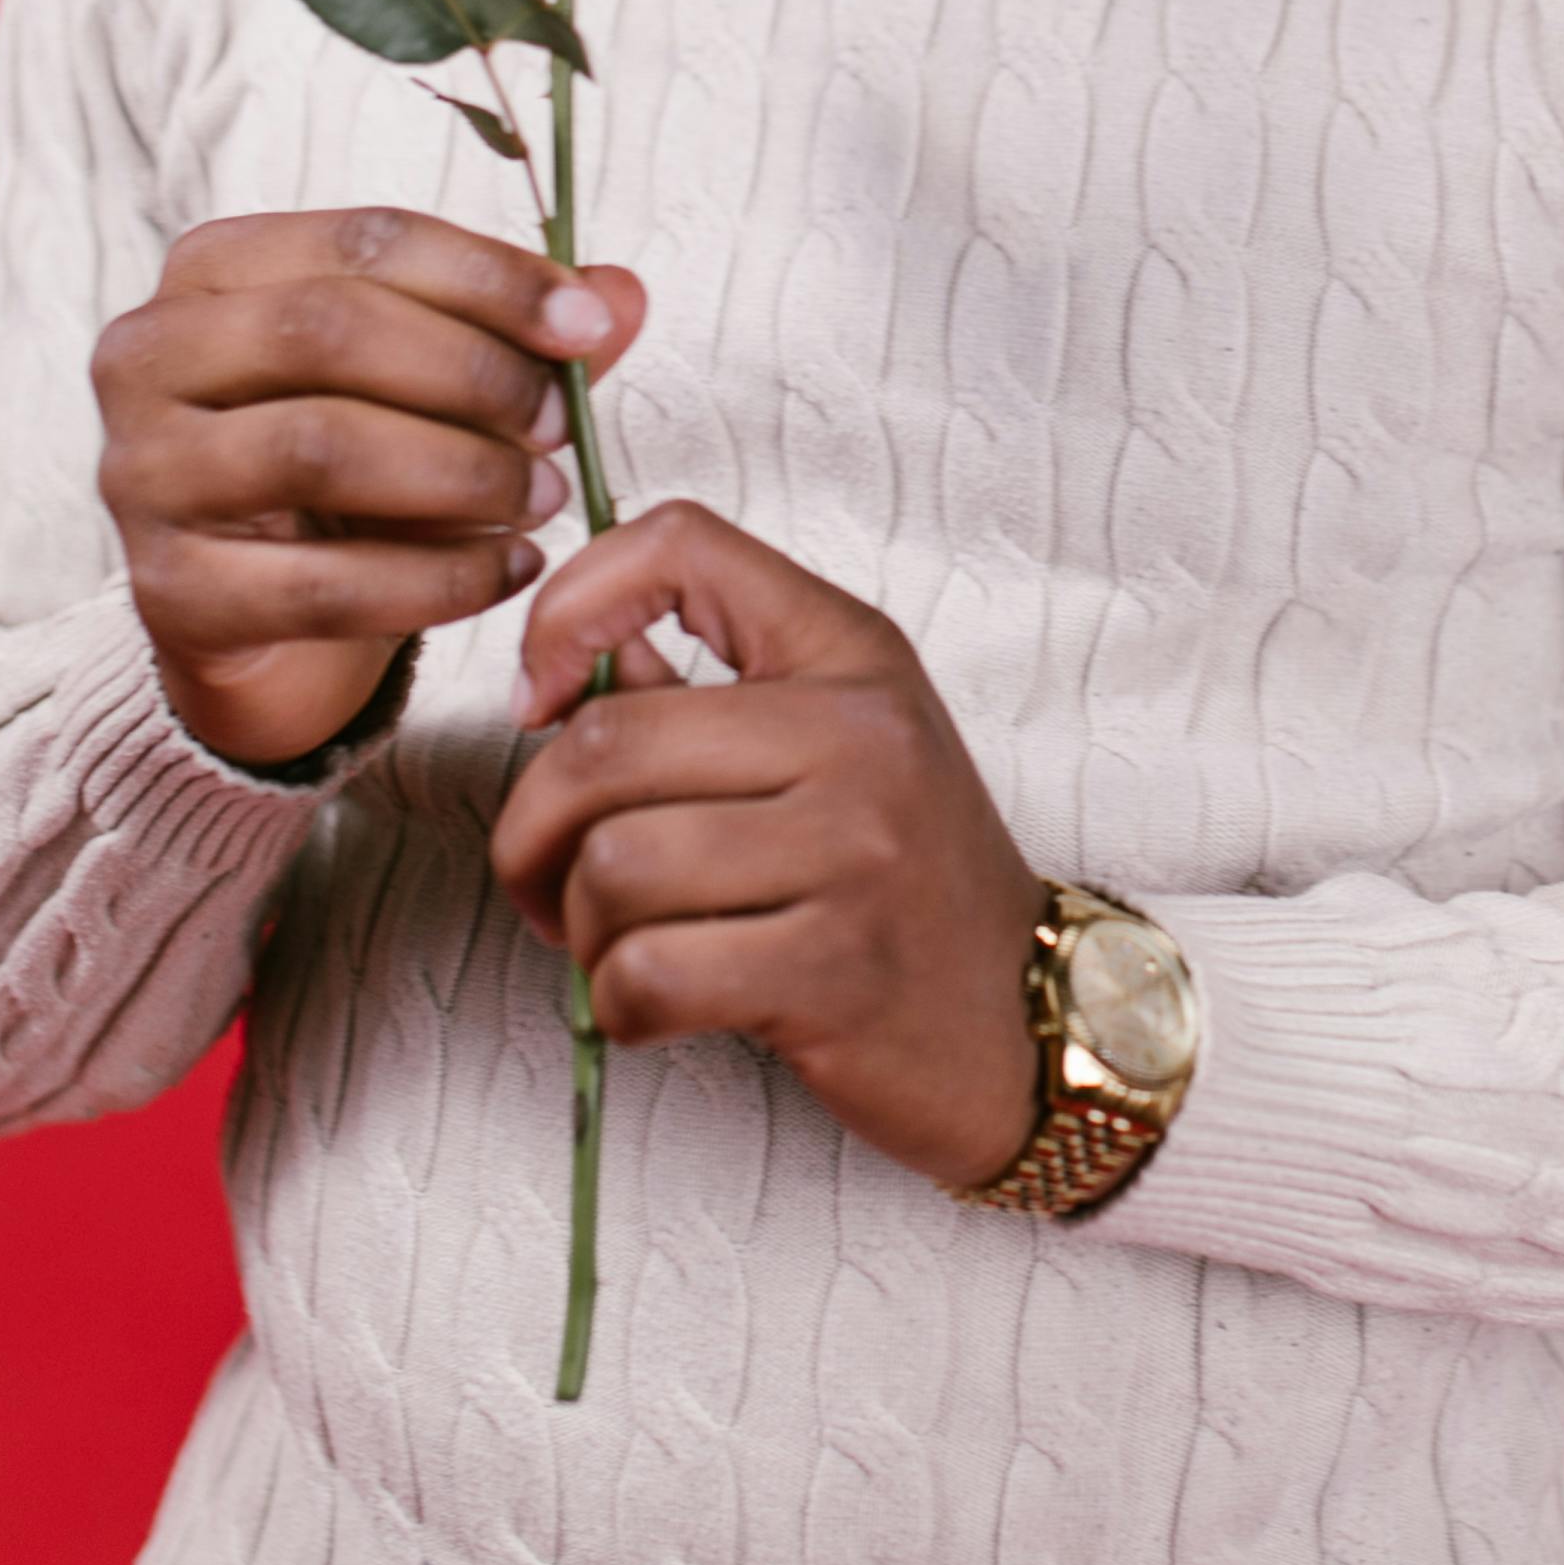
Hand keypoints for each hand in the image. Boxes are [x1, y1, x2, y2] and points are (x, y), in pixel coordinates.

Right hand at [92, 208, 645, 771]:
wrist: (265, 613)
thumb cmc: (349, 466)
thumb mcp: (431, 381)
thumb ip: (519, 334)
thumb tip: (619, 294)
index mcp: (213, 268)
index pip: (363, 241)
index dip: (487, 277)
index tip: (587, 323)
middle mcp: (150, 355)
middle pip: (328, 330)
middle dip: (472, 375)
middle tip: (563, 425)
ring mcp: (144, 474)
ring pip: (319, 448)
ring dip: (460, 473)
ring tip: (544, 497)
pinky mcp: (170, 591)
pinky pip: (324, 583)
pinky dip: (439, 579)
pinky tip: (511, 569)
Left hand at [493, 503, 1042, 1194]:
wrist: (1028, 1017)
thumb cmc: (909, 878)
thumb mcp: (836, 743)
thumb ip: (699, 689)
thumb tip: (565, 666)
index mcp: (851, 652)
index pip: (681, 547)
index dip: (571, 605)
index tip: (543, 696)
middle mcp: (859, 735)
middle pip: (605, 743)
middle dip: (535, 830)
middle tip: (549, 879)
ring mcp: (854, 851)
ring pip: (614, 867)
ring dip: (582, 930)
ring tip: (620, 947)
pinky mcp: (833, 969)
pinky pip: (648, 974)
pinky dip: (617, 1003)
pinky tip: (655, 1004)